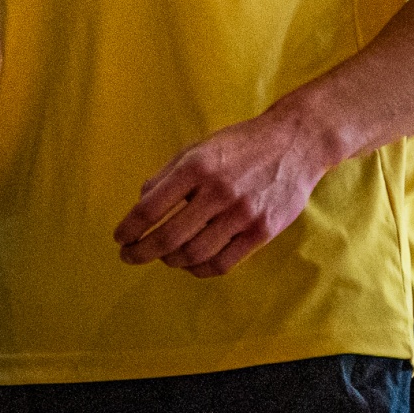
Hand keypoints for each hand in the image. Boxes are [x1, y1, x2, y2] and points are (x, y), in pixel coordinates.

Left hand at [112, 106, 333, 277]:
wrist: (294, 143)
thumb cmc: (240, 145)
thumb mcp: (199, 148)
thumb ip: (168, 175)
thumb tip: (141, 203)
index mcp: (197, 166)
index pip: (151, 207)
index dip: (130, 227)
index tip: (119, 238)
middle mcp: (218, 191)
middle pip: (169, 236)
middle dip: (142, 251)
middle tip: (129, 256)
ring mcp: (242, 214)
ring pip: (194, 254)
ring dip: (170, 261)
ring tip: (163, 257)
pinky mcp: (262, 231)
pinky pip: (222, 263)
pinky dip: (199, 269)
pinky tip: (190, 264)